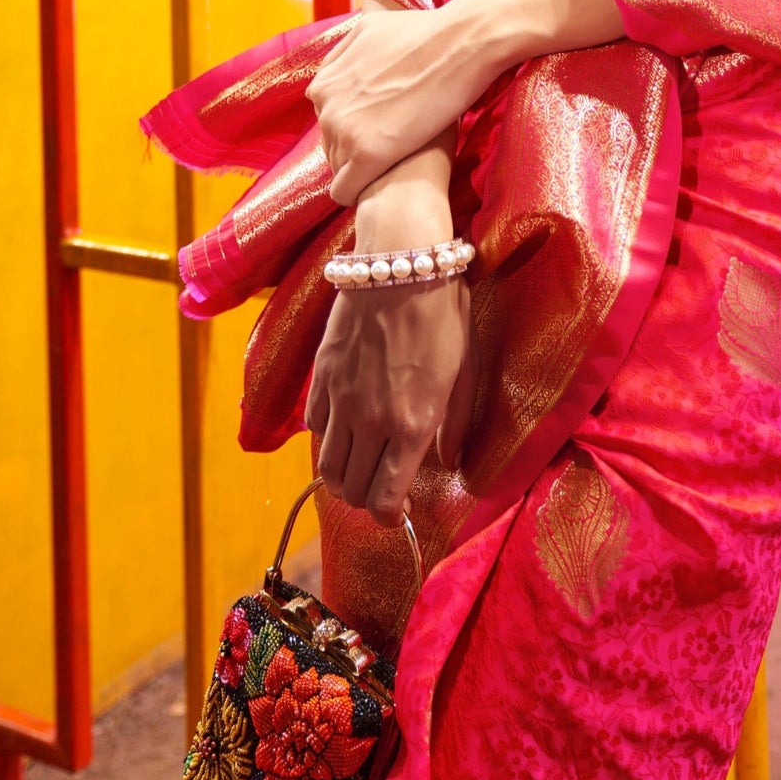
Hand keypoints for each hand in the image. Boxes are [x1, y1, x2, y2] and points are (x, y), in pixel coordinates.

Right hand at [307, 278, 477, 523]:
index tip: (398, 513)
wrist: (399, 261)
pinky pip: (315, 429)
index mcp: (412, 425)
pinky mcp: (322, 377)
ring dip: (342, 478)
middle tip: (381, 489)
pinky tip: (344, 429)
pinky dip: (327, 440)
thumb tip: (450, 464)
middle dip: (366, 501)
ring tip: (360, 467)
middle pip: (352, 491)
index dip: (389, 518)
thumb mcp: (465, 368)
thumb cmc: (443, 312)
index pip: (385, 500)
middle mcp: (371, 422)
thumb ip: (457, 424)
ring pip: (327, 468)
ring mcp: (341, 401)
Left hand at [309, 0, 509, 207]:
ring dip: (364, 169)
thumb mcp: (370, 28)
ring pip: (340, 169)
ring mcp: (344, 130)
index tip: (385, 122)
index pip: (326, 119)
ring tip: (398, 162)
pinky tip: (383, 184)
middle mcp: (326, 106)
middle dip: (359, 146)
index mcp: (325, 82)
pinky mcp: (368, 155)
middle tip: (397, 142)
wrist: (463, 43)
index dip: (357, 122)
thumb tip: (342, 59)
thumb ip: (347, 49)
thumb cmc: (426, 33)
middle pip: (331, 145)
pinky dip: (360, 192)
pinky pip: (345, 192)